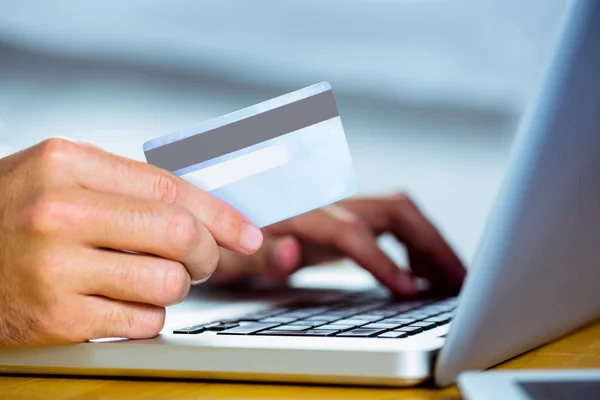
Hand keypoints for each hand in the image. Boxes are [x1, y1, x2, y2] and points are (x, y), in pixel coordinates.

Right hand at [0, 138, 262, 344]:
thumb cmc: (11, 214)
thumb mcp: (59, 176)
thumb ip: (127, 187)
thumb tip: (205, 212)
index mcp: (66, 163)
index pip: (170, 188)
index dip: (222, 214)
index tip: (247, 233)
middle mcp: (60, 212)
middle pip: (179, 235)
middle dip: (208, 253)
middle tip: (204, 259)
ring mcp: (55, 268)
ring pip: (168, 283)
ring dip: (176, 286)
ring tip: (152, 278)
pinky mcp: (57, 319)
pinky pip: (142, 321)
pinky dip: (148, 314)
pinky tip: (122, 301)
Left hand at [214, 194, 465, 295]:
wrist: (220, 217)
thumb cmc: (223, 241)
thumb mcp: (228, 256)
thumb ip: (258, 255)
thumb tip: (290, 254)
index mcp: (298, 211)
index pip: (352, 231)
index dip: (383, 262)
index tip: (410, 292)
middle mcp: (325, 202)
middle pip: (392, 209)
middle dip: (431, 244)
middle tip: (460, 283)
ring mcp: (338, 206)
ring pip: (399, 209)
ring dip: (431, 241)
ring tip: (452, 281)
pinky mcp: (344, 215)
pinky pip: (391, 220)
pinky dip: (415, 242)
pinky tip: (420, 272)